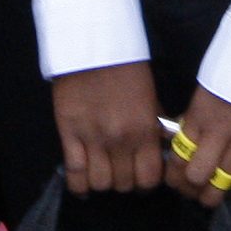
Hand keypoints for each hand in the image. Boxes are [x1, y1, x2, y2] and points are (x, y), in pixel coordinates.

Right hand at [53, 63, 170, 194]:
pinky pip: (74, 175)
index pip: (149, 178)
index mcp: (144, 129)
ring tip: (103, 171)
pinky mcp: (68, 135)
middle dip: (125, 182)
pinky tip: (84, 184)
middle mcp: (120, 140)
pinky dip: (79, 185)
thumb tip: (162, 148)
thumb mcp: (151, 95)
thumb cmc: (127, 67)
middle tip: (122, 170)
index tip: (142, 176)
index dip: (147, 182)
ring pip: (100, 184)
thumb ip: (155, 125)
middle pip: (124, 185)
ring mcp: (93, 140)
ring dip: (103, 181)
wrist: (93, 45)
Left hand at [173, 85, 230, 210]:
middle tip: (194, 190)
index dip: (173, 177)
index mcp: (199, 116)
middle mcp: (220, 131)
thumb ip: (197, 112)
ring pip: (228, 180)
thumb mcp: (205, 83)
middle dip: (192, 189)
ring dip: (221, 193)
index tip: (175, 180)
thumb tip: (189, 133)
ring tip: (217, 196)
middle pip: (197, 176)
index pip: (177, 158)